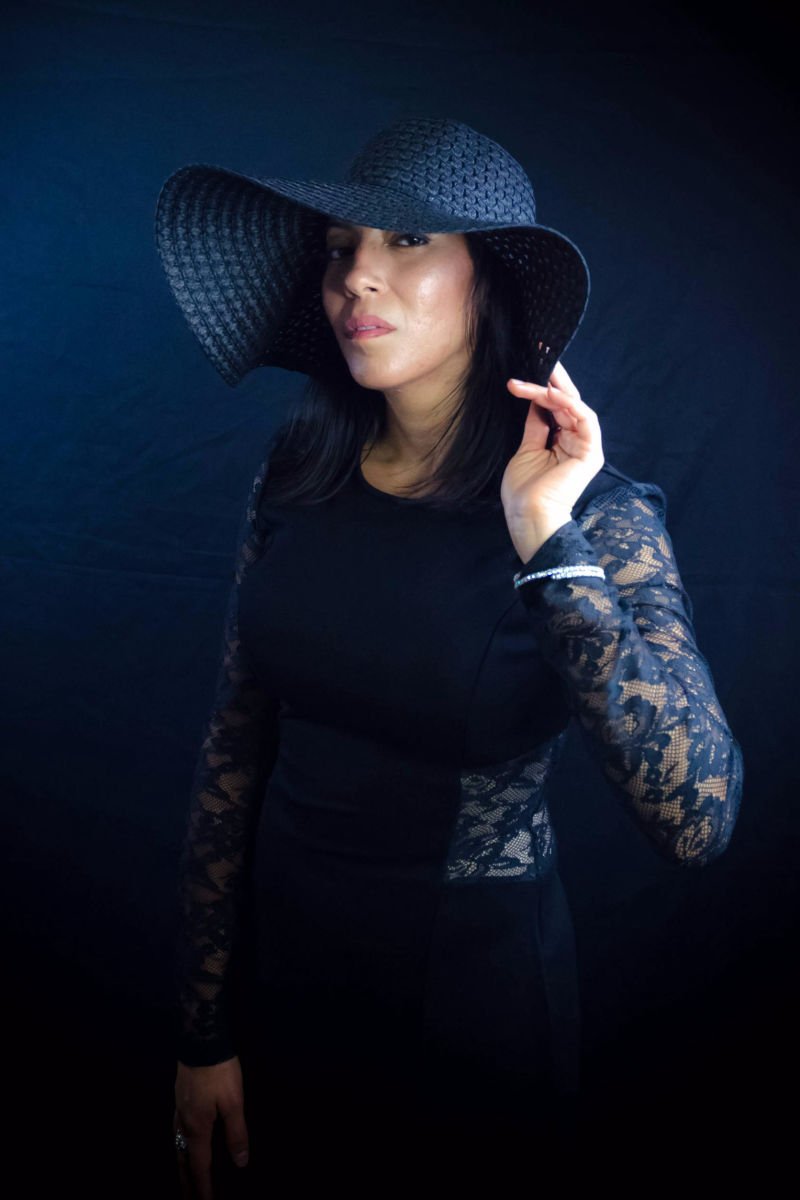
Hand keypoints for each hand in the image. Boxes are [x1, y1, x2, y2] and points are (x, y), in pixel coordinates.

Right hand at [174, 1056, 248, 1199]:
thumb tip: (240, 1162)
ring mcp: (178, 1111)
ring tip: (185, 1181)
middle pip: (183, 1162)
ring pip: (177, 1148)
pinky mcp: (179, 1100)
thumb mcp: (234, 1102)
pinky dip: (180, 1149)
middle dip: (187, 1184)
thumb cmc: (219, 1072)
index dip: (203, 1188)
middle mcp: (183, 1124)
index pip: (200, 1167)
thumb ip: (237, 1133)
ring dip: (181, 1168)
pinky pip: (176, 1134)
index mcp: (197, 1129)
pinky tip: (183, 1145)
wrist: (200, 1040)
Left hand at [501, 361, 603, 560]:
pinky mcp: (590, 451)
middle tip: (540, 353)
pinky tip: (548, 393)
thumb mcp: (527, 450)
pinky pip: (583, 417)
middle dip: (554, 378)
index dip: (544, 386)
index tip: (525, 371)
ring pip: (574, 405)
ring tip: (536, 376)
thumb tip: (535, 401)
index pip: (557, 407)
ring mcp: (586, 446)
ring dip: (554, 389)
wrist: (529, 515)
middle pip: (568, 402)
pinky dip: (567, 403)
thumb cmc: (524, 491)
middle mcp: (578, 441)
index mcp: (563, 443)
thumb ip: (536, 425)